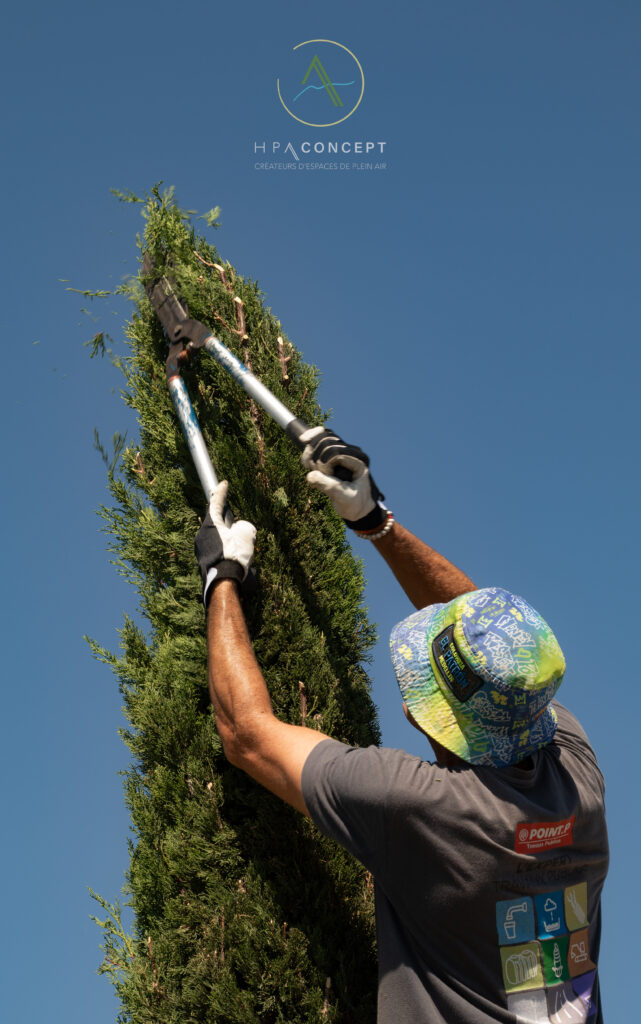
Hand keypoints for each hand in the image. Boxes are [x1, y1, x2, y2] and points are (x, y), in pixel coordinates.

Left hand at [195, 481, 255, 605]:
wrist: (223, 583)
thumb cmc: (234, 557)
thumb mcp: (247, 535)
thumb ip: (243, 526)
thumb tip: (239, 530)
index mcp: (210, 525)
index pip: (216, 504)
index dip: (221, 492)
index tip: (223, 483)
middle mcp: (201, 534)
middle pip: (216, 522)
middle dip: (226, 523)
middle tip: (237, 529)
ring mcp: (199, 548)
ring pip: (215, 537)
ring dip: (226, 539)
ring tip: (238, 550)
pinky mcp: (201, 560)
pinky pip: (214, 548)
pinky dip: (223, 549)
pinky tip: (232, 559)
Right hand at [300, 426, 385, 529]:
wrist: (358, 507)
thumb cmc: (355, 504)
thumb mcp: (343, 498)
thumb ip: (329, 486)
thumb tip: (310, 475)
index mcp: (359, 460)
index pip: (335, 452)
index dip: (325, 466)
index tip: (327, 480)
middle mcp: (353, 451)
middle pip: (326, 441)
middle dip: (317, 458)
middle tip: (320, 475)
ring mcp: (344, 451)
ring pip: (321, 439)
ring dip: (311, 453)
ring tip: (311, 468)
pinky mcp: (335, 454)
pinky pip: (320, 440)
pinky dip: (310, 445)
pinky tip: (304, 450)